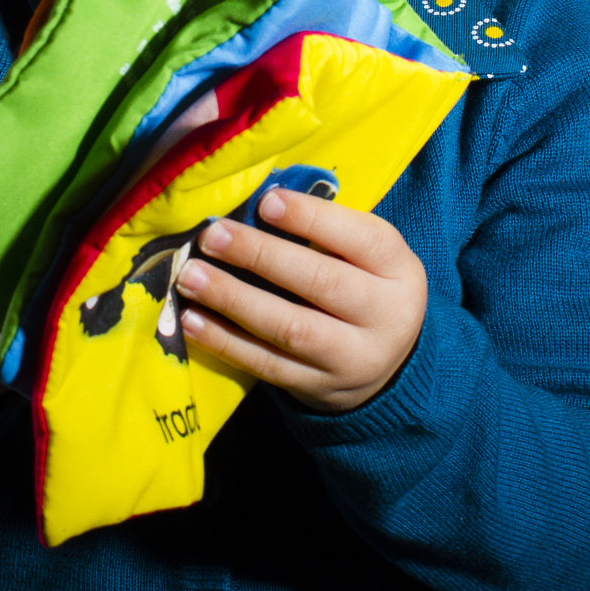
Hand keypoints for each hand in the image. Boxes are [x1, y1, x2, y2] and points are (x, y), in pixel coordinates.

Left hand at [174, 188, 426, 411]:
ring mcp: (351, 359)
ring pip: (289, 328)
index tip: (266, 202)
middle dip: (260, 256)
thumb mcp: (366, 254)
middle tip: (212, 236)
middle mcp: (384, 317)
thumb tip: (256, 202)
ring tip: (191, 276)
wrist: (387, 363)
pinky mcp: (317, 388)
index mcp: (398, 270)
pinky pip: (266, 365)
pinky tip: (194, 319)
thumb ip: (326, 230)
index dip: (312, 219)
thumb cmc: (363, 285)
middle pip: (320, 282)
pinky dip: (226, 342)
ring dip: (233, 299)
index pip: (361, 239)